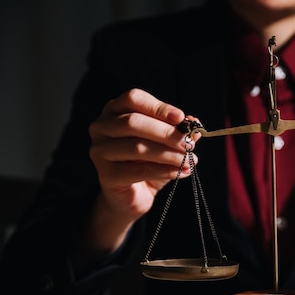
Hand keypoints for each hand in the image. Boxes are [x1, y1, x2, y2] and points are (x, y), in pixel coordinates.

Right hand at [82, 89, 197, 257]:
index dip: (158, 107)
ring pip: (136, 147)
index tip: (181, 117)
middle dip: (166, 133)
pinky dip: (164, 171)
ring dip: (168, 154)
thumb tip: (195, 125)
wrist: (134, 195)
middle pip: (133, 122)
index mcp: (114, 110)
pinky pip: (138, 171)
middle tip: (189, 144)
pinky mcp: (106, 175)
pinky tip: (181, 172)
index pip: (133, 99)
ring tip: (190, 160)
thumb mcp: (165, 143)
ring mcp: (99, 150)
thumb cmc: (148, 162)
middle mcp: (101, 127)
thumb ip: (177, 132)